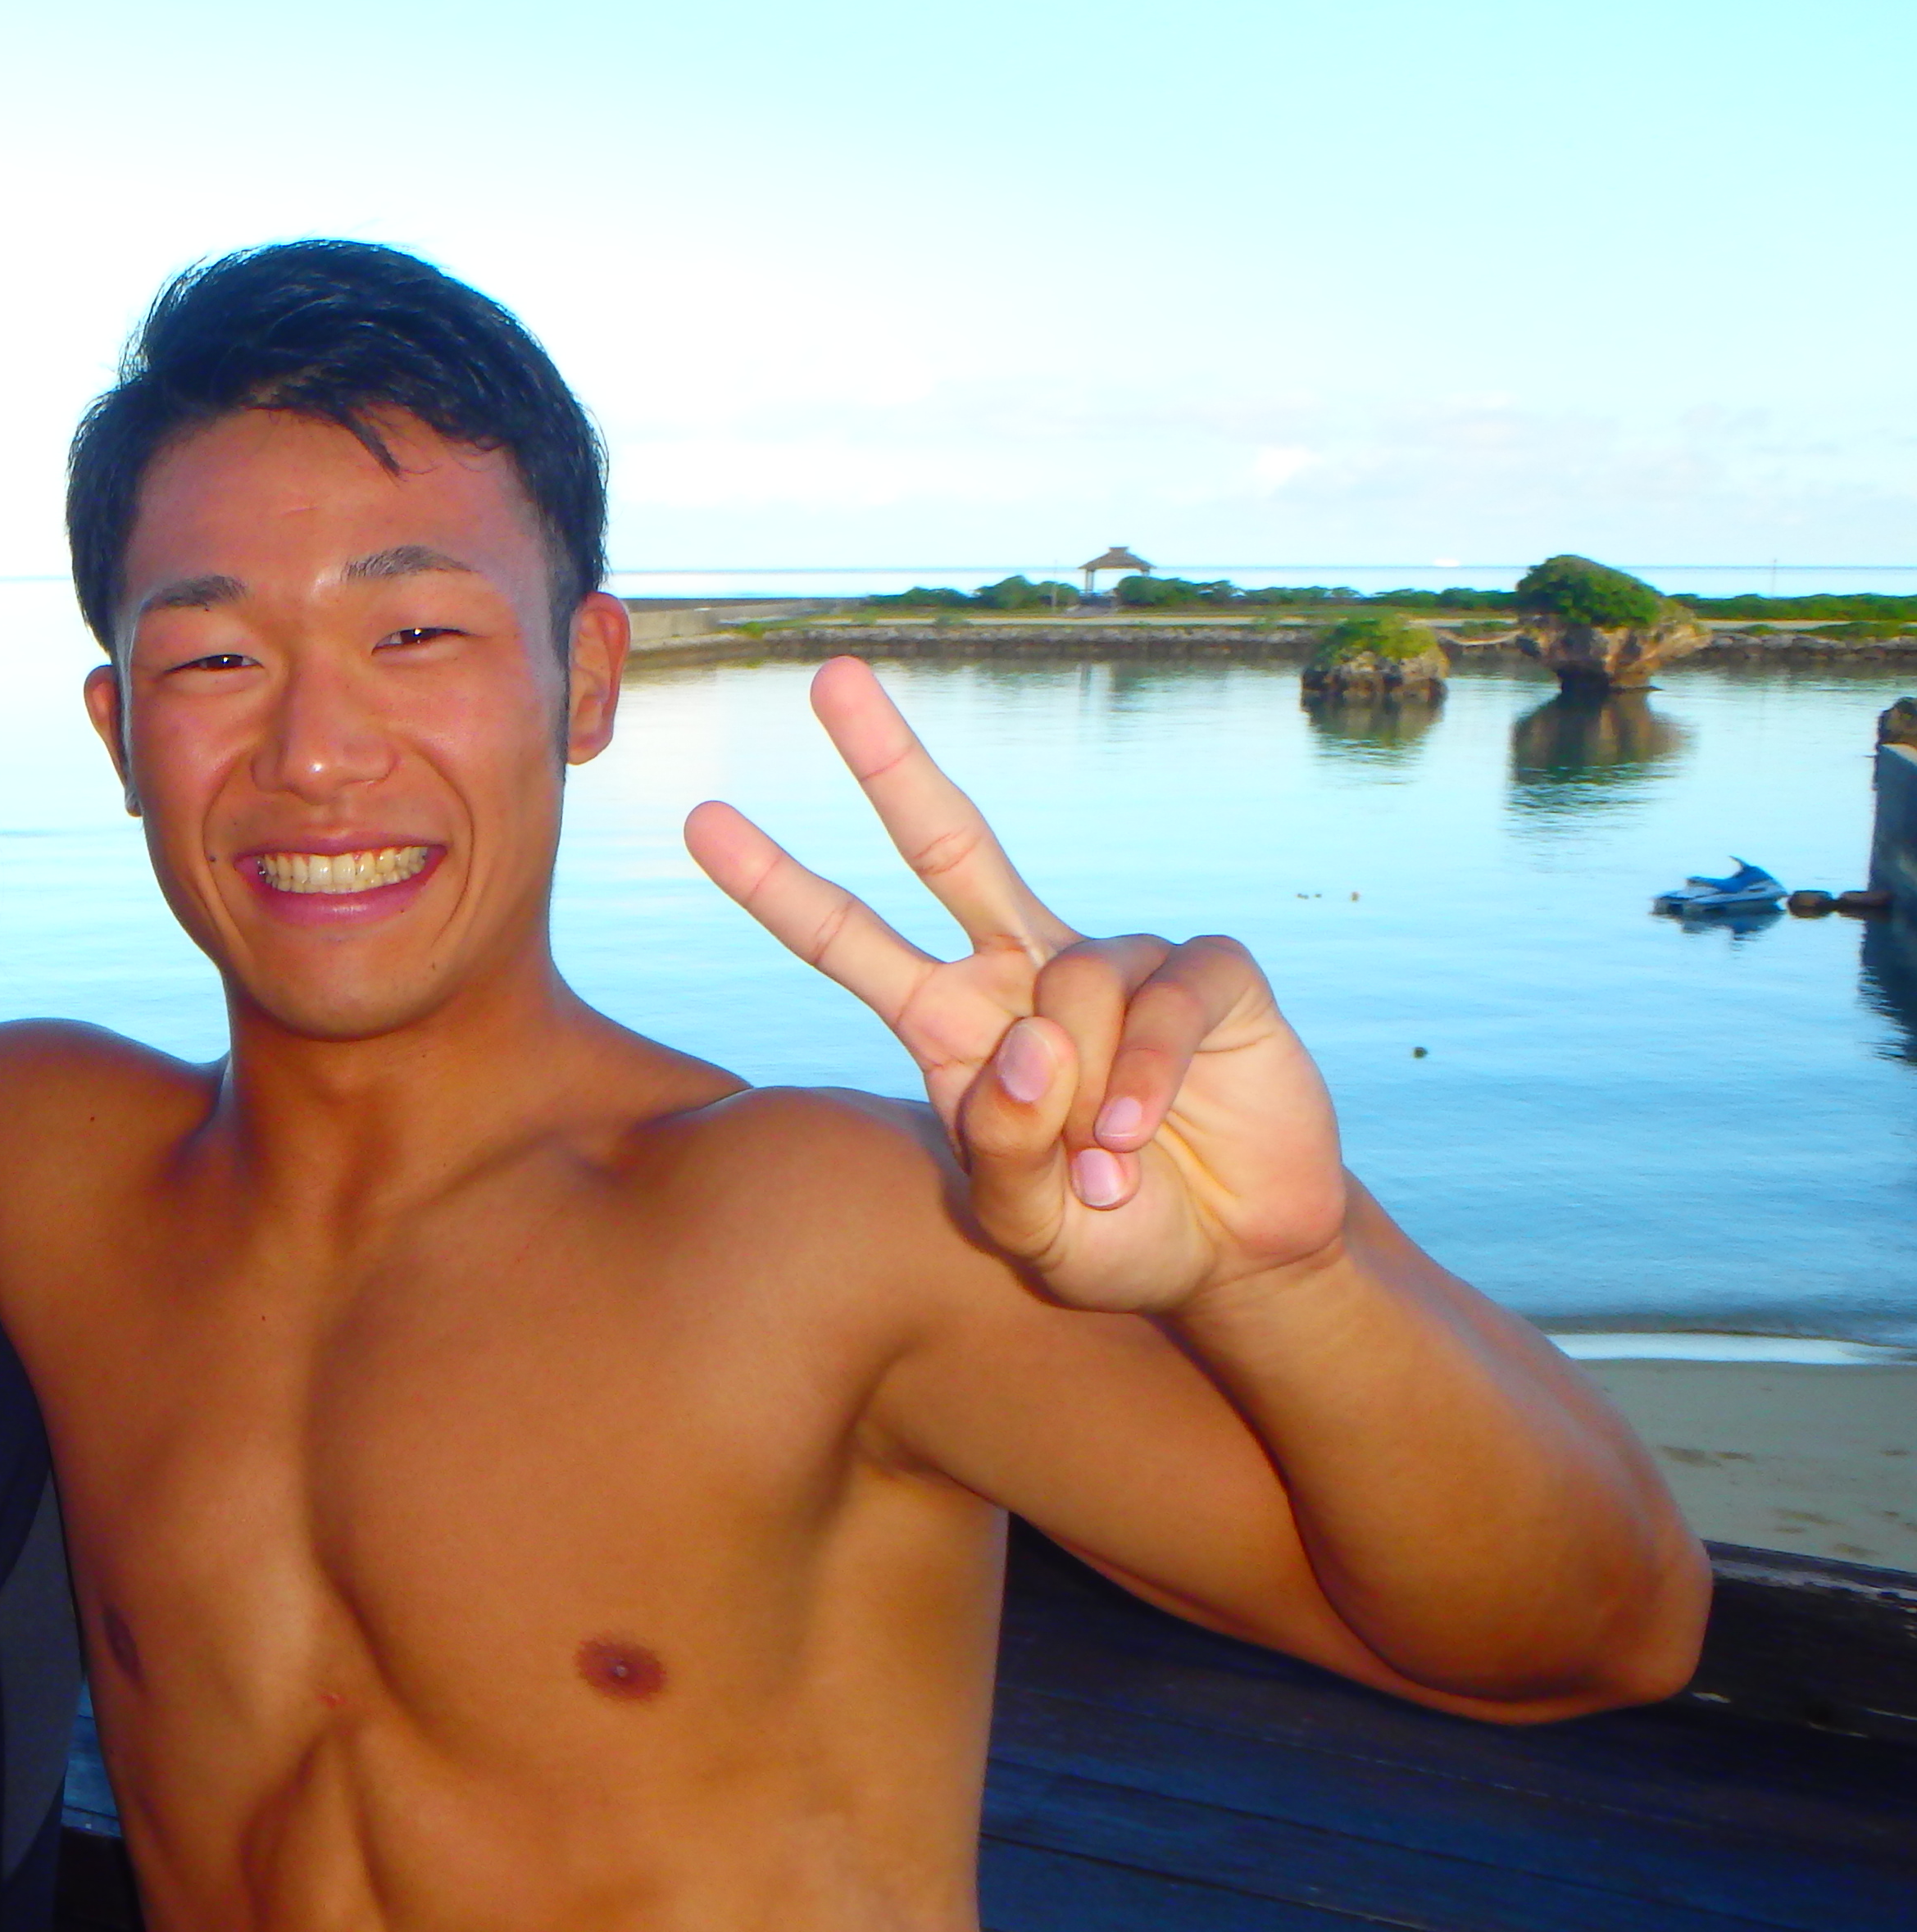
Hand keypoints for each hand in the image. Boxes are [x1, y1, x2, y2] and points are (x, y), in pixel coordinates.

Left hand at [683, 657, 1346, 1315]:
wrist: (1232, 1254)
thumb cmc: (1112, 1232)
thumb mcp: (1027, 1226)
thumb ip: (999, 1154)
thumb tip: (1023, 1044)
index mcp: (950, 1021)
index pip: (848, 938)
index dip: (777, 885)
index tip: (700, 822)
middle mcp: (1022, 966)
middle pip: (946, 842)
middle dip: (889, 760)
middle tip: (830, 677)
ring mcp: (1116, 960)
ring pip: (1070, 985)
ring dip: (1082, 1092)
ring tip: (1103, 1166)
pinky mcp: (1206, 973)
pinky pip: (1161, 1001)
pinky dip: (1145, 1076)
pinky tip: (1142, 1134)